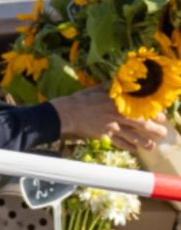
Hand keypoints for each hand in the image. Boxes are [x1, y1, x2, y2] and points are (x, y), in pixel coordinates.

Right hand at [50, 83, 168, 151]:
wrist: (66, 113)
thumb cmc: (81, 99)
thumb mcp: (97, 88)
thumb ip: (112, 85)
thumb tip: (122, 80)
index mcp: (118, 102)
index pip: (141, 108)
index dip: (153, 113)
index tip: (160, 116)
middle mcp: (117, 115)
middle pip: (140, 124)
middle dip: (154, 130)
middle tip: (162, 133)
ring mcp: (111, 126)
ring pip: (132, 136)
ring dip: (144, 142)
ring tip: (152, 146)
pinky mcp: (104, 135)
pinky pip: (119, 143)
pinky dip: (128, 147)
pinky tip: (134, 149)